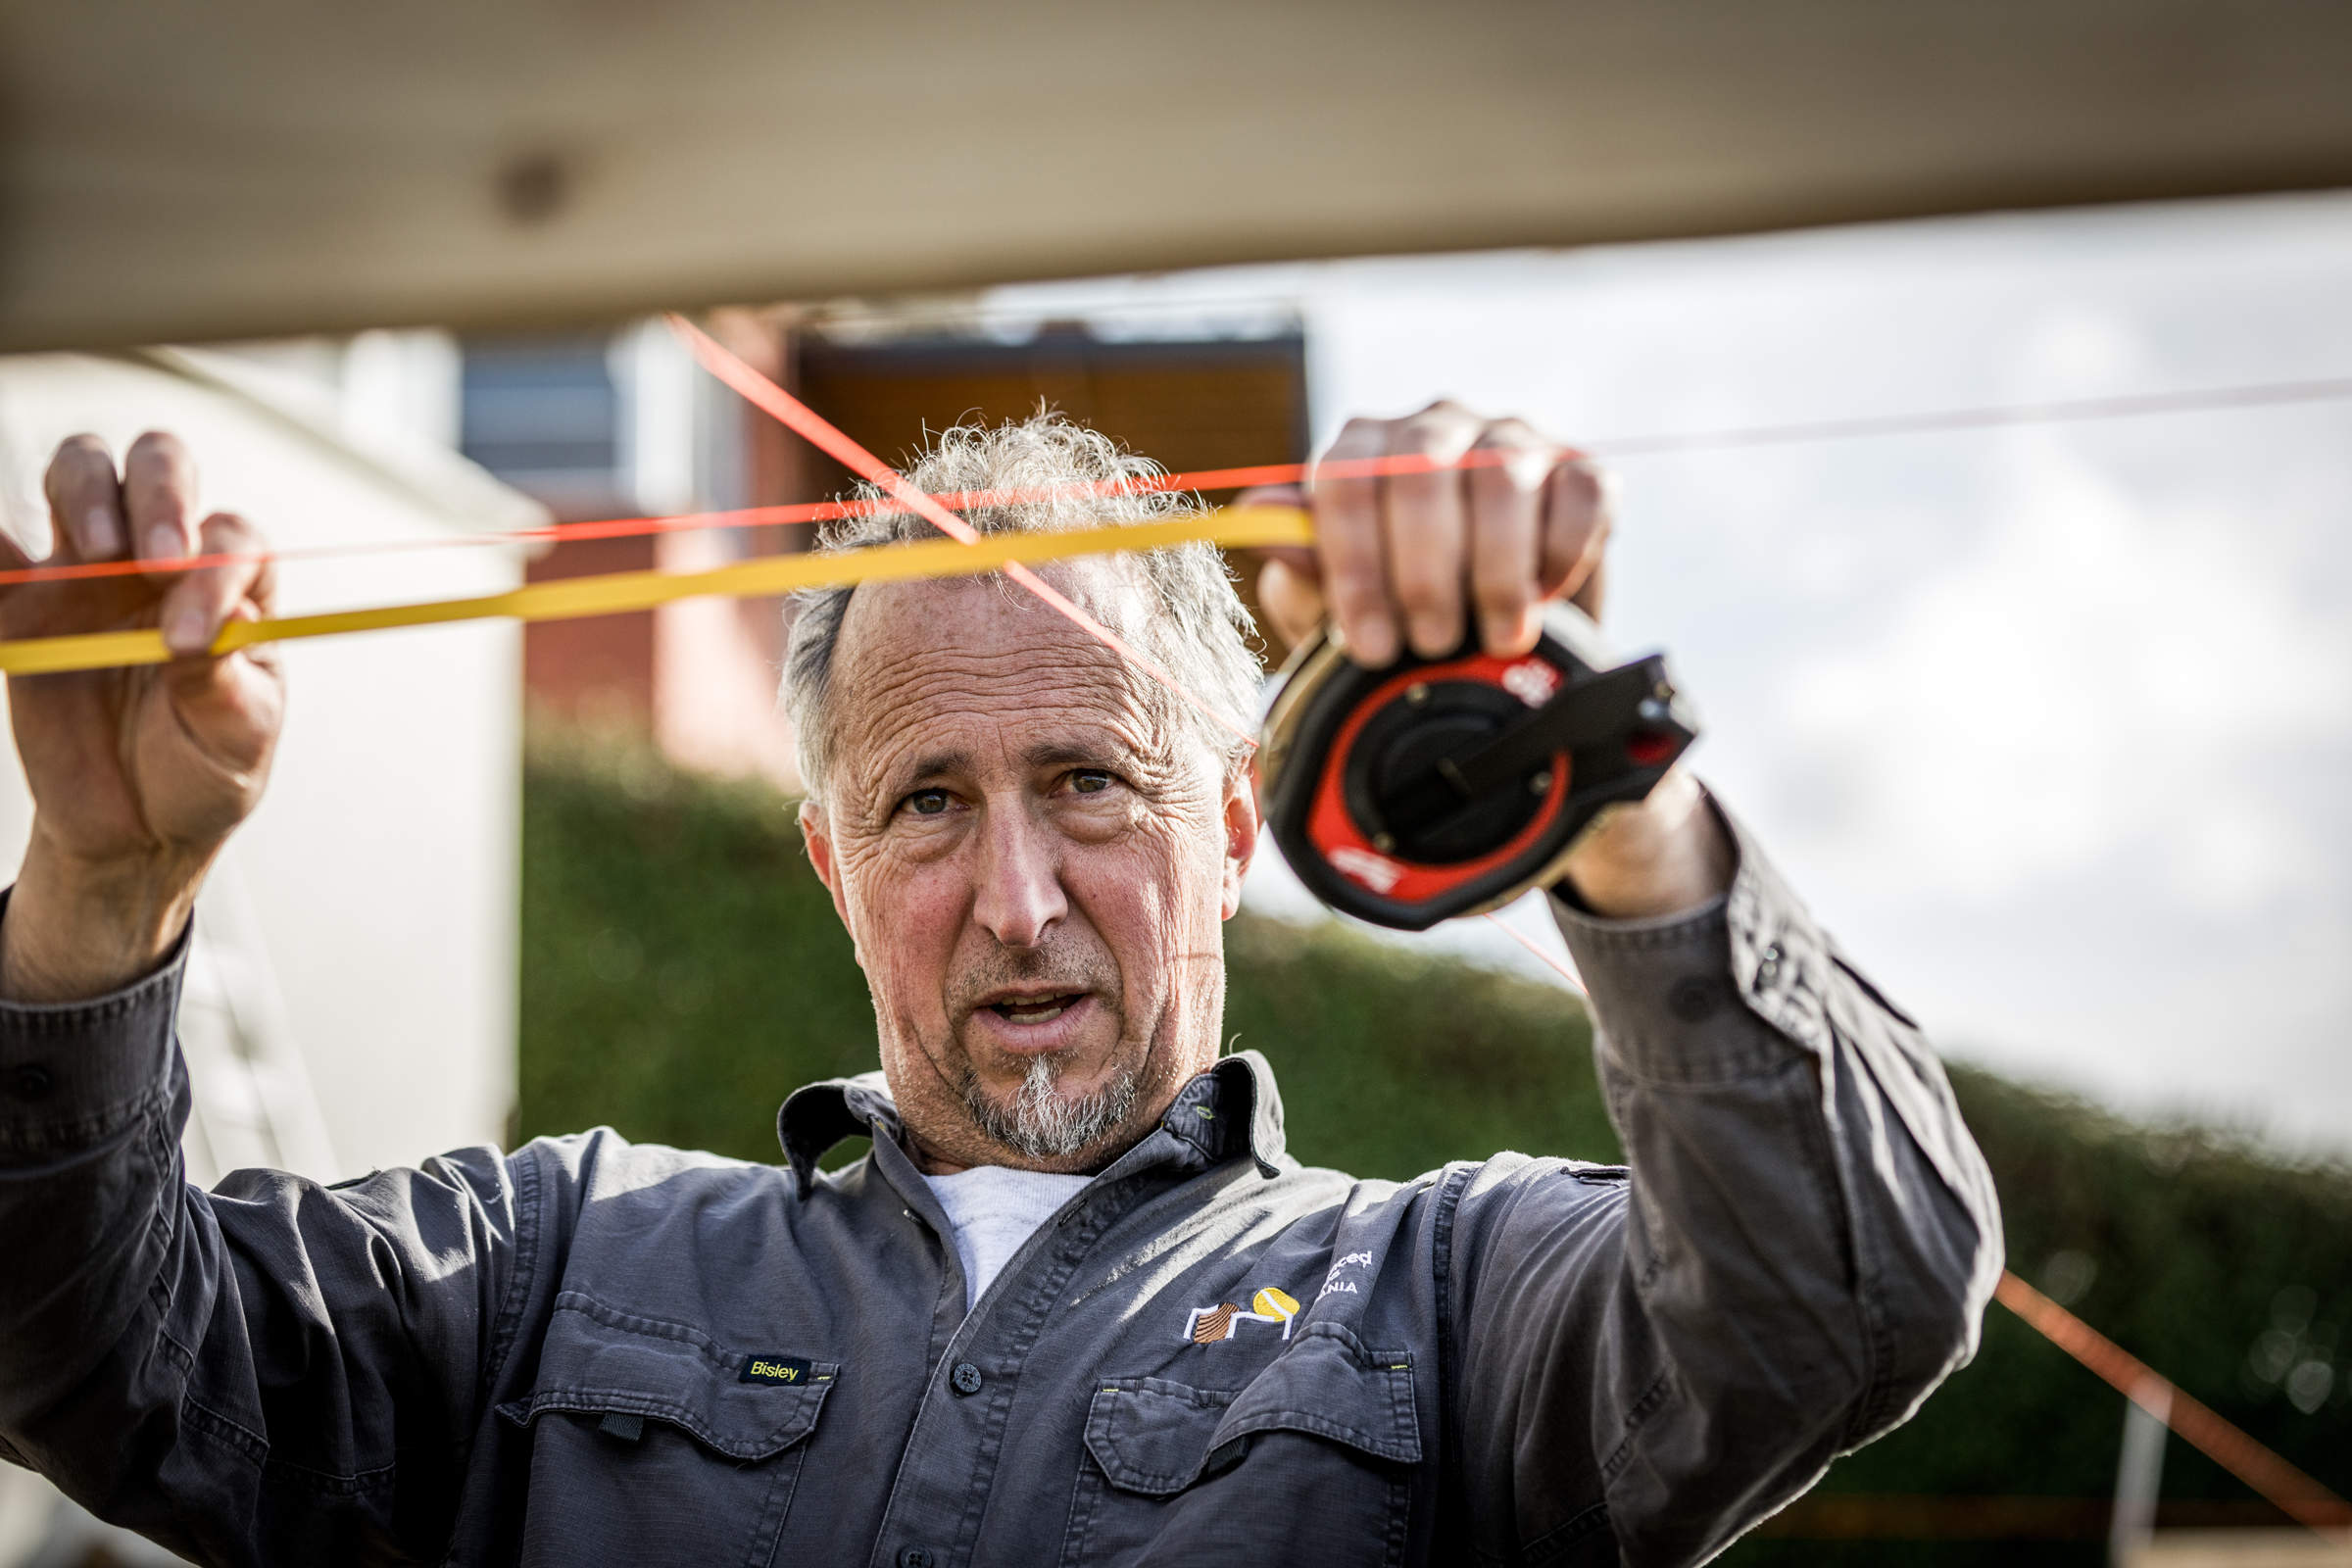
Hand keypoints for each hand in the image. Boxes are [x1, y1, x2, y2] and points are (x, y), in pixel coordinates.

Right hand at [0, 432, 282, 999]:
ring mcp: (89, 572)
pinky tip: (4, 556)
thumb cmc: (205, 769)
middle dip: (158, 491)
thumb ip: (223, 681)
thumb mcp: (236, 738)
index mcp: (231, 585)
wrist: (138, 825)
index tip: (190, 639)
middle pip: (159, 465)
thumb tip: (216, 620)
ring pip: (81, 472)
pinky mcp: (23, 603)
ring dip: (85, 488)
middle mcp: (162, 559)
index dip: (215, 573)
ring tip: (97, 552)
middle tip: (150, 558)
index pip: (230, 538)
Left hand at [1250, 403, 1728, 917]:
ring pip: (1502, 479)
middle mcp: (1435, 426)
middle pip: (1422, 471)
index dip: (1355, 563)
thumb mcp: (1334, 602)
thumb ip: (1302, 563)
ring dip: (1495, 570)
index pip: (1346, 477)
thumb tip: (1255, 519)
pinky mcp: (1579, 467)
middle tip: (1430, 643)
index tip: (1367, 643)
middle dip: (1424, 571)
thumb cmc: (1396, 609)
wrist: (1485, 633)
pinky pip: (1578, 494)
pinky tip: (1545, 600)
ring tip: (1493, 638)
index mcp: (1365, 446)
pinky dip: (1562, 553)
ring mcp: (1511, 438)